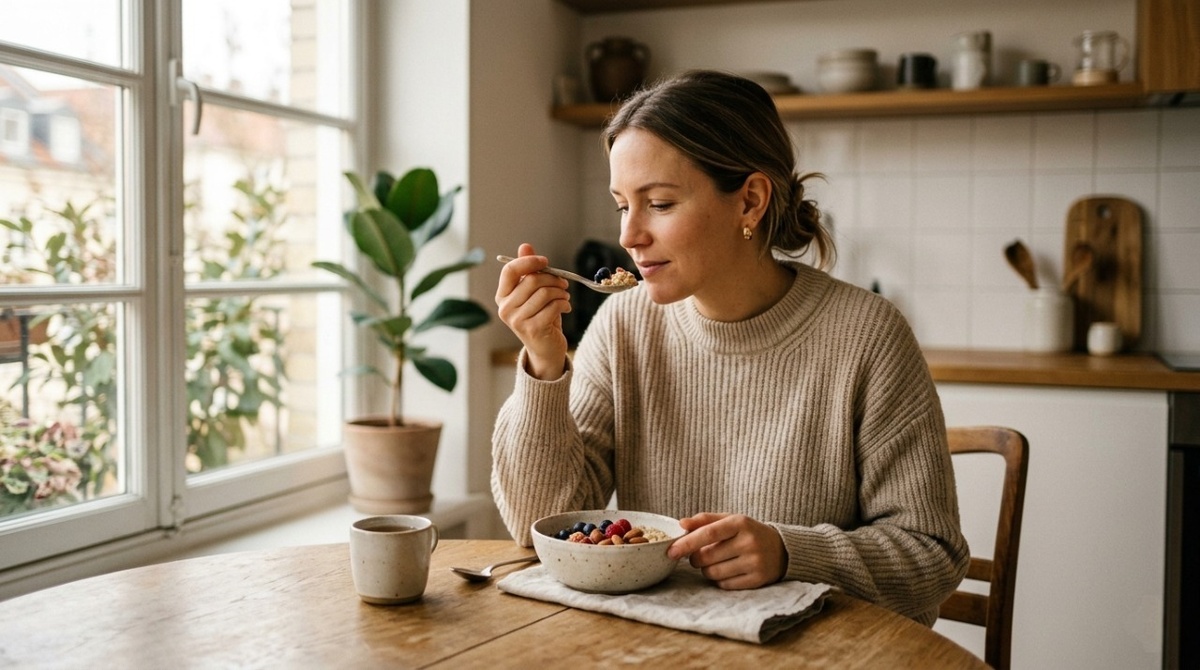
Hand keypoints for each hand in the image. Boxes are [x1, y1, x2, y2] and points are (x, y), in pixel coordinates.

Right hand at [495, 243, 571, 379]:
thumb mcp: (534, 293)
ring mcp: (517, 321)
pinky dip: (564, 304)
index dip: (529, 262)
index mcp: (502, 296)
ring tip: (565, 296)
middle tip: (563, 283)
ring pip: (544, 293)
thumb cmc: (540, 316)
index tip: (545, 262)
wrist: (545, 349)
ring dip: (561, 292)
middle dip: (553, 278)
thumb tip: (525, 246)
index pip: (510, 271)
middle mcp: (505, 308)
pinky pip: (553, 306)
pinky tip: (565, 308)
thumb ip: (528, 270)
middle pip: (531, 280)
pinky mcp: (532, 329)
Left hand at [667, 513, 786, 589]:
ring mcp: (754, 562)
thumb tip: (681, 524)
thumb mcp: (730, 520)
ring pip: (713, 573)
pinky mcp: (757, 580)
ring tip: (716, 562)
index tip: (671, 551)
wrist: (782, 549)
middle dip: (696, 558)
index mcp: (740, 523)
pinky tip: (728, 571)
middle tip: (700, 555)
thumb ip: (704, 520)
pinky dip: (720, 580)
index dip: (687, 543)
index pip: (708, 533)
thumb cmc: (748, 533)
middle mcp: (749, 542)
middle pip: (706, 557)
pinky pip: (724, 585)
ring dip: (707, 570)